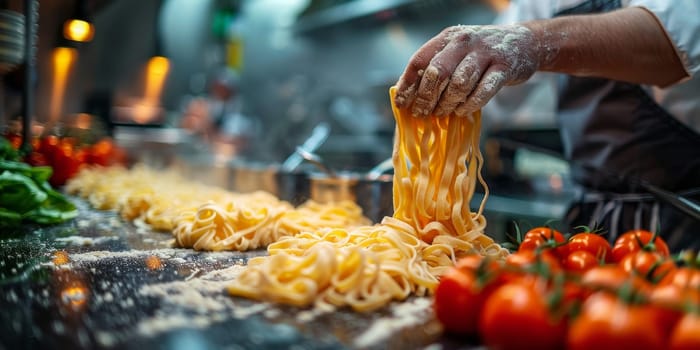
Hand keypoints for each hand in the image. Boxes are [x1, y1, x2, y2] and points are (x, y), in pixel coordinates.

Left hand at [394, 24, 542, 116]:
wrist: (524, 43)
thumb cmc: (481, 54)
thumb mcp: (456, 52)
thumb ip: (435, 67)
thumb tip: (407, 93)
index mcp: (447, 38)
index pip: (420, 60)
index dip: (408, 84)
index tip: (401, 103)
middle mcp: (464, 42)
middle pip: (437, 72)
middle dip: (426, 97)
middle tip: (422, 113)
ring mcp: (485, 53)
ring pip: (459, 83)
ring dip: (447, 102)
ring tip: (442, 112)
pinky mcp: (504, 68)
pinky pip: (483, 90)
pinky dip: (470, 104)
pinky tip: (463, 111)